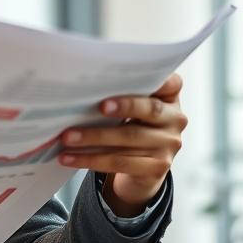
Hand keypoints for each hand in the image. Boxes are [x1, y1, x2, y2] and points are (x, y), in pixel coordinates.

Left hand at [59, 73, 186, 216]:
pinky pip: (120, 163)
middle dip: (121, 107)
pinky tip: (70, 158)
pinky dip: (91, 160)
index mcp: (170, 98)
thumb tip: (81, 89)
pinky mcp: (157, 168)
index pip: (171, 83)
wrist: (141, 170)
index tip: (137, 72)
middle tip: (96, 107)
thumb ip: (121, 94)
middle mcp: (176, 120)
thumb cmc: (130, 127)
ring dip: (93, 138)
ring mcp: (169, 146)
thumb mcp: (132, 109)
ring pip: (129, 138)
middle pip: (149, 110)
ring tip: (66, 138)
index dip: (158, 79)